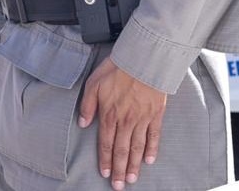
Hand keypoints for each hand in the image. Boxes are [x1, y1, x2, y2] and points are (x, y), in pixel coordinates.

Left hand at [78, 58, 166, 188]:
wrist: (143, 61)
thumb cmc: (116, 70)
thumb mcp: (93, 84)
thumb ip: (87, 105)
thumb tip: (83, 123)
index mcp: (109, 114)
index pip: (106, 143)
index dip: (105, 160)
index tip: (105, 174)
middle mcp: (126, 121)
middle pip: (122, 150)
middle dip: (120, 170)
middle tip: (119, 186)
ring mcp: (142, 119)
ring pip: (137, 147)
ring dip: (135, 165)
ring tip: (133, 179)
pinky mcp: (155, 115)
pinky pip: (154, 136)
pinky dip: (152, 149)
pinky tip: (149, 161)